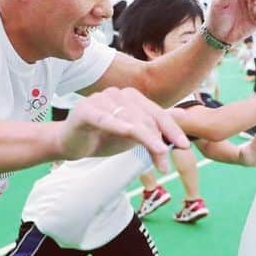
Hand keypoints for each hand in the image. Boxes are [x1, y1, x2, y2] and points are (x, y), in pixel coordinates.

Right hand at [57, 87, 187, 172]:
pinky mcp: (84, 110)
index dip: (172, 129)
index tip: (185, 146)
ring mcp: (100, 100)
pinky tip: (130, 133)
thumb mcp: (134, 136)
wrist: (71, 144)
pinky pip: (104, 118)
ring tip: (158, 154)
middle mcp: (118, 94)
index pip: (156, 113)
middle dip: (159, 140)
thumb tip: (184, 114)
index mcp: (131, 97)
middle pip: (145, 117)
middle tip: (166, 162)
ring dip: (146, 138)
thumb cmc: (104, 138)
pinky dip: (118, 125)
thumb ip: (155, 127)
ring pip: (129, 119)